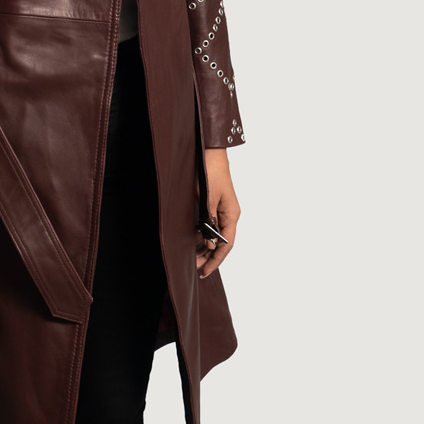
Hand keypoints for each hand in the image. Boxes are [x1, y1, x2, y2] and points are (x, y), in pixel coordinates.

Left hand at [195, 148, 240, 278]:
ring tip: (191, 258)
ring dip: (204, 246)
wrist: (209, 152)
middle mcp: (229, 215)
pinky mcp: (214, 205)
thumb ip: (209, 221)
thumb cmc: (209, 173)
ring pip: (215, 235)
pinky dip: (202, 235)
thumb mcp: (206, 199)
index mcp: (232, 215)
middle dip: (208, 256)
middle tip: (194, 268)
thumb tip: (209, 242)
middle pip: (221, 242)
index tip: (205, 271)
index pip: (226, 244)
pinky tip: (193, 241)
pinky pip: (211, 225)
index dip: (216, 260)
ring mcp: (222, 210)